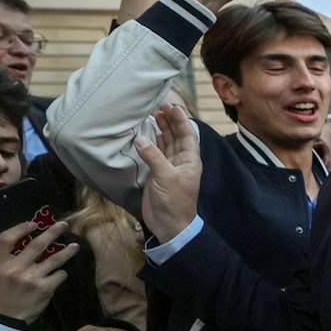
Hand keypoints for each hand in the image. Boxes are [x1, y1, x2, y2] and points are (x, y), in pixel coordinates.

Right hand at [0, 219, 76, 321]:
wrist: (7, 314)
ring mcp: (30, 278)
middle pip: (36, 245)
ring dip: (67, 251)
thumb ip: (8, 253)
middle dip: (53, 232)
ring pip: (54, 259)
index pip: (6, 238)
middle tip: (64, 225)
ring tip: (75, 246)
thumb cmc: (4, 287)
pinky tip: (59, 273)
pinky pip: (59, 274)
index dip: (20, 228)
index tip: (34, 223)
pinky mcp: (44, 288)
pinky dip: (61, 272)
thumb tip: (30, 232)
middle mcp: (14, 269)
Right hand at [132, 104, 202, 242]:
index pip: (187, 134)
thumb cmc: (174, 202)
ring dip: (161, 129)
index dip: (181, 120)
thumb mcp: (166, 177)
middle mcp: (181, 160)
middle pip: (177, 135)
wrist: (170, 225)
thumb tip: (140, 139)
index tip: (172, 106)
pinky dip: (152, 142)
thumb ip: (154, 157)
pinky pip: (156, 153)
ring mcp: (170, 166)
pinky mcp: (158, 173)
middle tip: (159, 106)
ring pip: (167, 143)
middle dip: (170, 121)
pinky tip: (147, 133)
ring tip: (154, 114)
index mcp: (190, 160)